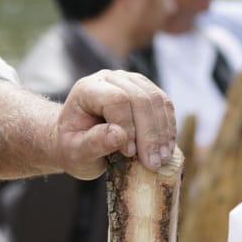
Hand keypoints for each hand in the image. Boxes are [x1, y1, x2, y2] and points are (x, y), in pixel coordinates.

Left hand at [54, 70, 176, 178]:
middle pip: (140, 98)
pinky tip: (166, 149)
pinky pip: (165, 105)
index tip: (129, 153)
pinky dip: (168, 128)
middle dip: (149, 133)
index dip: (127, 126)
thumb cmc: (73, 145)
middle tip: (152, 163)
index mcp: (87, 89)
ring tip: (161, 160)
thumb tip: (119, 136)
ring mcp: (130, 81)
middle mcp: (110, 79)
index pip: (115, 99)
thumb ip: (93, 143)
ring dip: (163, 132)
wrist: (77, 139)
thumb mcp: (75, 152)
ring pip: (156, 100)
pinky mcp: (146, 90)